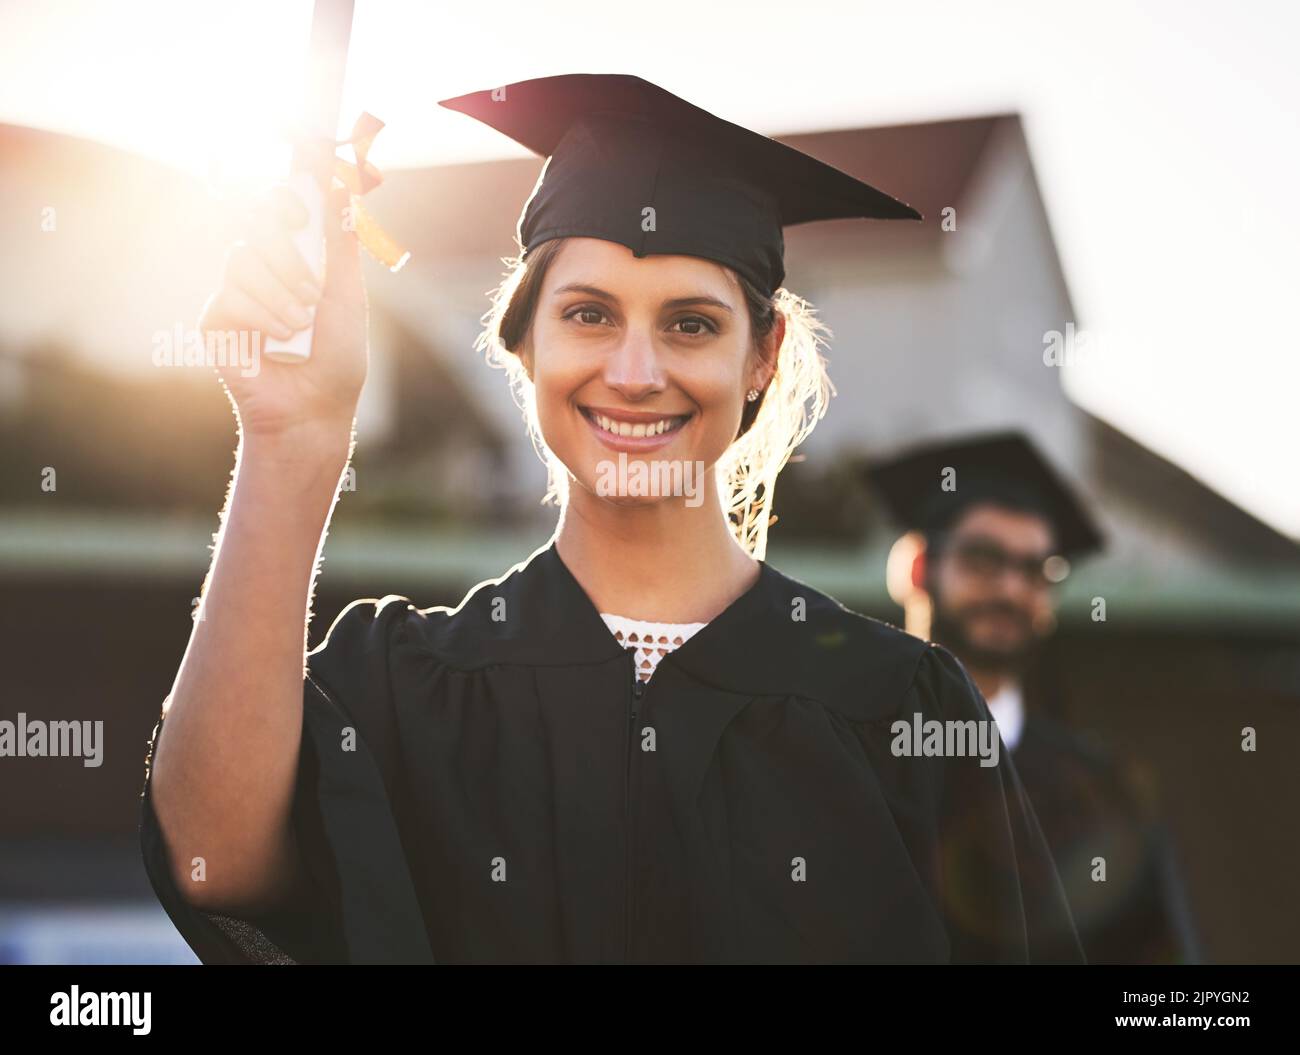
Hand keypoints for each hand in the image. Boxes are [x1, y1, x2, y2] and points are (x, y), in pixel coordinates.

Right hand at [198, 183, 368, 439]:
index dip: (288, 187)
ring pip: (243, 257)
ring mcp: (236, 291)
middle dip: (289, 256)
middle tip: (312, 294)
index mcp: (296, 258)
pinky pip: (231, 294)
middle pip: (258, 221)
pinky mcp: (215, 318)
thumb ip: (340, 246)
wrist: (315, 408)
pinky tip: (275, 340)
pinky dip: (261, 316)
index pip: (281, 205)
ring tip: (298, 327)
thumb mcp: (347, 298)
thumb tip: (342, 191)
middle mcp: (263, 268)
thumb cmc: (337, 359)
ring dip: (280, 294)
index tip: (304, 179)